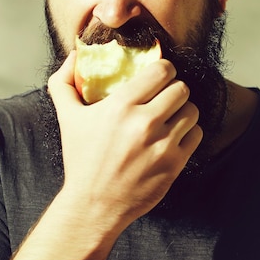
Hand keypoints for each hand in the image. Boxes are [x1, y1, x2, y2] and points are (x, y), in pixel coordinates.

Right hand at [48, 51, 202, 231]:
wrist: (94, 205)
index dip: (164, 68)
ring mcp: (162, 145)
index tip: (157, 75)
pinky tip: (173, 135)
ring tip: (170, 115)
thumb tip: (74, 55)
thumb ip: (63, 81)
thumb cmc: (80, 158)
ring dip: (182, 110)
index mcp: (120, 106)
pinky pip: (196, 134)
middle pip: (181, 88)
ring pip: (192, 110)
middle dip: (174, 88)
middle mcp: (144, 123)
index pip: (161, 70)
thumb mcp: (66, 117)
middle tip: (164, 95)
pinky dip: (188, 132)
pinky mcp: (174, 164)